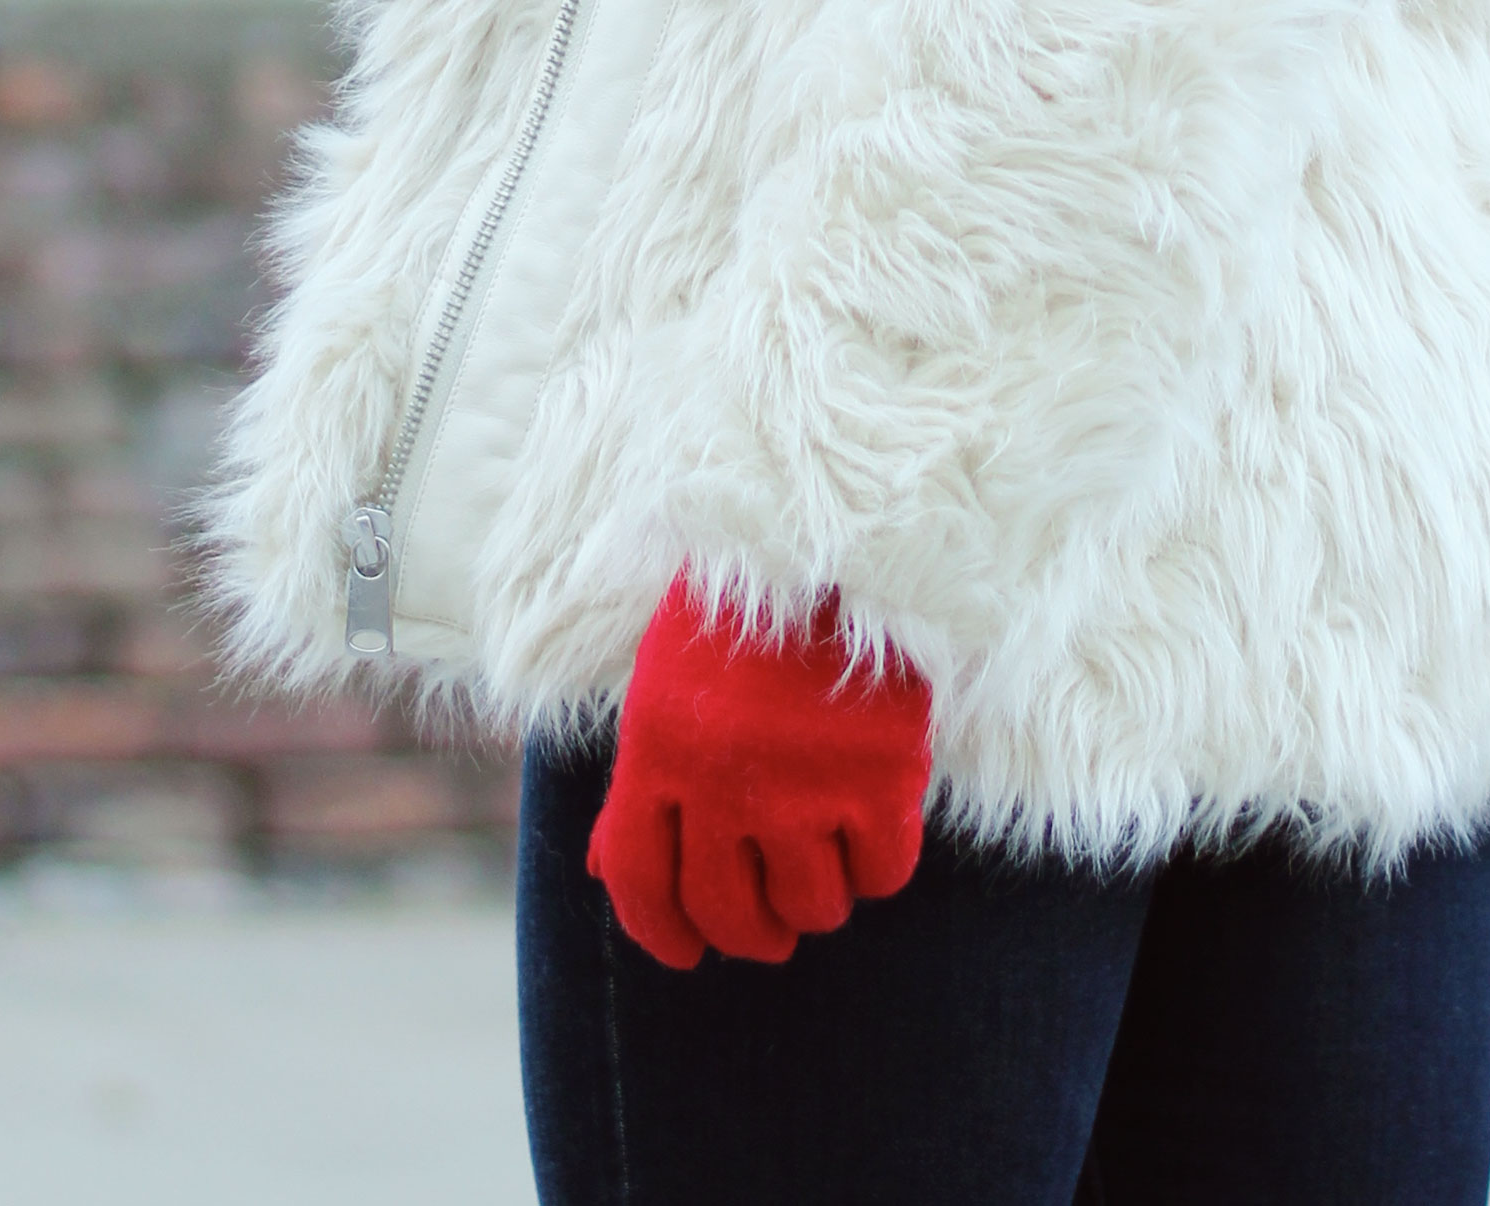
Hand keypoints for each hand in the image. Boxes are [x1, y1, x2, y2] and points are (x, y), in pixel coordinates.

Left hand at [585, 575, 931, 967]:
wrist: (826, 536)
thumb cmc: (735, 614)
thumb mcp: (664, 688)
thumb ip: (640, 784)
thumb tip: (607, 872)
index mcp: (658, 754)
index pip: (642, 885)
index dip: (662, 935)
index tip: (687, 954)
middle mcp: (724, 784)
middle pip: (729, 914)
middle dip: (749, 934)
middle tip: (770, 926)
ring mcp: (806, 785)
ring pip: (811, 907)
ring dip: (817, 904)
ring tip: (824, 868)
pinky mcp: (880, 776)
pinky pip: (882, 873)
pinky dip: (878, 868)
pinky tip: (873, 835)